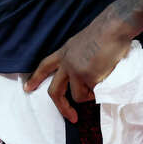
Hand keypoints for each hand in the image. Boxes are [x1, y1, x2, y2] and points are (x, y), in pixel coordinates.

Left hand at [24, 5, 133, 122]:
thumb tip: (84, 73)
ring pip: (76, 96)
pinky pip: (92, 93)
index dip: (36, 78)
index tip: (27, 88)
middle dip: (61, 106)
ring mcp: (75, 70)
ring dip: (88, 96)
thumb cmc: (106, 33)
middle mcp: (66, 62)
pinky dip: (98, 92)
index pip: (45, 66)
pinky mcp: (86, 76)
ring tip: (100, 84)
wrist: (114, 27)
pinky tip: (105, 79)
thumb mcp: (83, 43)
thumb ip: (79, 57)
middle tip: (71, 117)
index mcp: (65, 51)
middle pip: (54, 90)